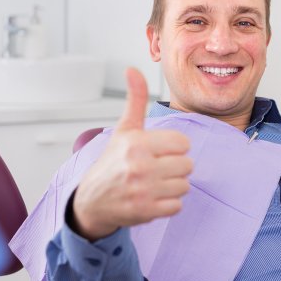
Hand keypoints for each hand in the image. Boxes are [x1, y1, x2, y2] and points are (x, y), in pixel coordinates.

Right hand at [72, 67, 192, 239]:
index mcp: (138, 143)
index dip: (174, 147)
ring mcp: (143, 190)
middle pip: (187, 165)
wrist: (93, 200)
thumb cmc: (113, 161)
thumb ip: (135, 100)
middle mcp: (140, 166)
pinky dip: (168, 204)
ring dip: (173, 186)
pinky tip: (153, 198)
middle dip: (175, 167)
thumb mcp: (124, 129)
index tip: (159, 151)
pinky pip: (177, 206)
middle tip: (156, 169)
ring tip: (154, 183)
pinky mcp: (146, 211)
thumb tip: (132, 69)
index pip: (183, 143)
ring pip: (184, 186)